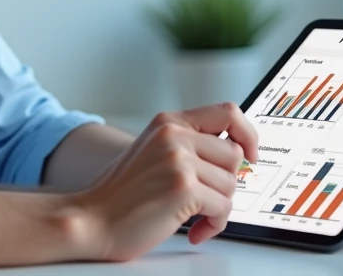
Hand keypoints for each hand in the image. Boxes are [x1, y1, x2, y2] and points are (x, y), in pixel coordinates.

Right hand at [70, 104, 258, 261]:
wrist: (92, 219)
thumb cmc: (122, 194)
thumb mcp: (153, 151)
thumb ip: (188, 144)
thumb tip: (236, 153)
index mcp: (168, 121)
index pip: (228, 112)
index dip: (248, 134)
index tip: (250, 156)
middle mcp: (174, 134)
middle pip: (234, 154)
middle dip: (225, 182)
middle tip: (205, 199)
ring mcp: (179, 160)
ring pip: (231, 184)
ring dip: (217, 207)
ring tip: (193, 216)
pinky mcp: (183, 188)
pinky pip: (223, 208)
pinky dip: (213, 225)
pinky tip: (193, 230)